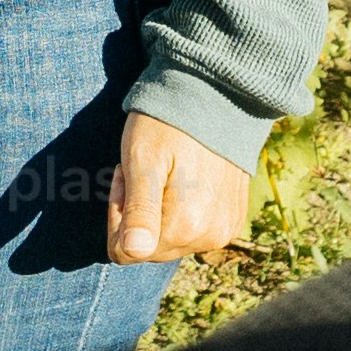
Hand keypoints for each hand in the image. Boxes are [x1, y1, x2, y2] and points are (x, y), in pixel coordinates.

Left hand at [103, 110, 252, 266]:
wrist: (217, 98)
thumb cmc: (168, 125)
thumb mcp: (143, 162)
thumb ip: (139, 212)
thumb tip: (134, 251)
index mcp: (186, 225)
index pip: (125, 250)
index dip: (119, 212)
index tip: (130, 176)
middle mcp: (210, 237)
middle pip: (149, 250)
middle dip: (138, 214)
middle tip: (146, 172)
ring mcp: (224, 231)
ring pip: (169, 242)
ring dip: (159, 212)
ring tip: (167, 171)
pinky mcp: (231, 222)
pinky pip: (192, 233)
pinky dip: (182, 210)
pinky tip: (187, 177)